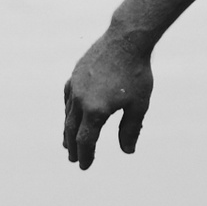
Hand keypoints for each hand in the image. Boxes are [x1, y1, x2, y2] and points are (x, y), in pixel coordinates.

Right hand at [62, 32, 154, 169]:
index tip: (85, 166)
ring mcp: (75, 86)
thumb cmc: (137, 73)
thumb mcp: (139, 104)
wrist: (126, 40)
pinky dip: (68, 111)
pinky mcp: (75, 75)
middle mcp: (80, 100)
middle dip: (73, 147)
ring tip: (67, 143)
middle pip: (72, 130)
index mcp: (96, 110)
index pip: (86, 141)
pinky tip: (70, 115)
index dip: (85, 155)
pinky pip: (68, 99)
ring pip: (68, 115)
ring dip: (68, 131)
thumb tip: (127, 151)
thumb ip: (131, 129)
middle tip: (73, 159)